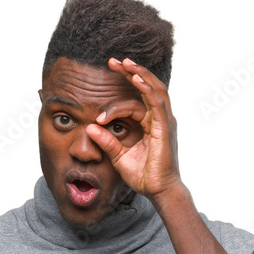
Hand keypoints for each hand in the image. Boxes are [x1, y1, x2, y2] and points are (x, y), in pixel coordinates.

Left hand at [85, 56, 182, 199]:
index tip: (98, 109)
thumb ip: (106, 141)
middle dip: (131, 72)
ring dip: (139, 74)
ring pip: (154, 89)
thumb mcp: (118, 156)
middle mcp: (159, 119)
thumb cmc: (144, 176)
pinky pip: (156, 102)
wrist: (158, 191)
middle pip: (147, 87)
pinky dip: (147, 89)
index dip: (117, 98)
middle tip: (113, 61)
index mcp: (150, 124)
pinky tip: (136, 79)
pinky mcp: (164, 128)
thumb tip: (89, 128)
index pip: (135, 101)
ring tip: (125, 63)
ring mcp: (164, 122)